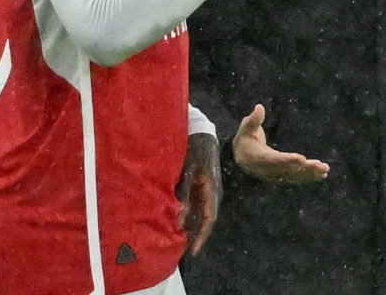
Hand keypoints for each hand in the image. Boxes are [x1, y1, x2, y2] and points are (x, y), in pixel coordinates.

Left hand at [176, 132, 220, 254]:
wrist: (200, 133)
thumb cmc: (196, 150)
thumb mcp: (188, 170)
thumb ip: (184, 192)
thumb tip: (179, 217)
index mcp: (212, 191)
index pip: (208, 219)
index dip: (201, 236)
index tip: (192, 251)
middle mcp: (210, 194)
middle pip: (202, 219)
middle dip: (193, 235)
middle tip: (179, 250)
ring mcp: (204, 190)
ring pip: (197, 213)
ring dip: (188, 226)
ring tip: (174, 240)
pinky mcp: (197, 186)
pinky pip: (192, 205)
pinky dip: (184, 214)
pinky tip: (174, 221)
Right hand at [232, 104, 329, 182]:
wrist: (242, 158)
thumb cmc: (245, 139)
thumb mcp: (246, 127)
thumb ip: (254, 119)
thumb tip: (259, 107)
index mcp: (259, 158)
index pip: (274, 160)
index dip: (287, 161)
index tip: (301, 159)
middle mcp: (268, 170)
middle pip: (288, 171)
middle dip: (305, 169)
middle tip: (320, 166)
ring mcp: (276, 175)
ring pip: (295, 176)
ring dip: (311, 174)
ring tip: (325, 170)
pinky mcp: (283, 177)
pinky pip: (297, 178)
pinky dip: (309, 177)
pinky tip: (322, 175)